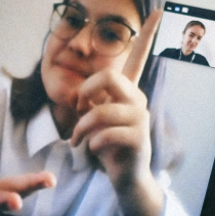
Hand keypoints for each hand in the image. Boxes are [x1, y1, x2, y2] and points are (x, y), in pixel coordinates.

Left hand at [70, 70, 161, 215]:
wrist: (125, 175)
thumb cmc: (107, 144)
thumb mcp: (93, 120)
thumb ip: (85, 104)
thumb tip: (73, 94)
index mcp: (127, 91)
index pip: (137, 59)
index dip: (141, 40)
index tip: (119, 56)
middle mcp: (137, 100)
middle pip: (109, 76)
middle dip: (84, 91)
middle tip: (78, 109)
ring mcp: (141, 118)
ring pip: (100, 112)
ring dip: (81, 127)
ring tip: (76, 139)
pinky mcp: (139, 138)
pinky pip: (108, 134)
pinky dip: (93, 142)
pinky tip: (92, 148)